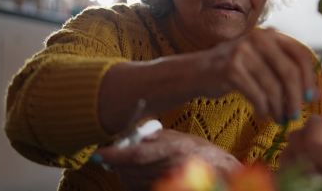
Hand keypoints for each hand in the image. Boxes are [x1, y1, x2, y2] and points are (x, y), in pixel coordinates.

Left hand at [96, 129, 240, 190]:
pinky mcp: (168, 189)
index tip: (99, 155)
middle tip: (109, 158)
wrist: (222, 174)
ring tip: (131, 165)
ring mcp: (171, 183)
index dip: (115, 155)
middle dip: (117, 165)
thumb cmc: (203, 153)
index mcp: (175, 148)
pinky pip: (141, 189)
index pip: (137, 154)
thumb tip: (128, 137)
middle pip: (131, 170)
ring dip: (125, 174)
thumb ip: (157, 137)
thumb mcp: (182, 138)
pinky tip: (141, 176)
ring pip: (133, 182)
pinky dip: (135, 183)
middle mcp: (172, 167)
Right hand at [196, 28, 315, 122]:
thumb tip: (315, 93)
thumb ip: (287, 73)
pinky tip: (263, 114)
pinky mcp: (230, 69)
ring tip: (279, 118)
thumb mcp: (262, 64)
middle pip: (289, 72)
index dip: (309, 77)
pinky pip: (257, 95)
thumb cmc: (235, 69)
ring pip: (273, 87)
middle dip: (295, 98)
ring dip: (279, 108)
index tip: (310, 97)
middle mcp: (258, 38)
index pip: (300, 54)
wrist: (197, 71)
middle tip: (295, 116)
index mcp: (270, 35)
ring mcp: (243, 52)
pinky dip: (263, 108)